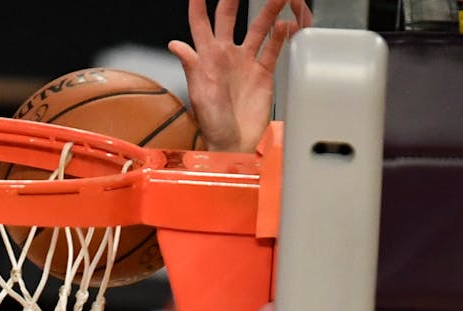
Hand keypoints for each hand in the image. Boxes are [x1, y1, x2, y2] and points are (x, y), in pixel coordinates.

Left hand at [168, 0, 312, 152]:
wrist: (234, 144)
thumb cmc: (212, 124)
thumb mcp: (199, 94)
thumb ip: (191, 66)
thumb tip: (175, 44)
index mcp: (206, 58)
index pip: (200, 24)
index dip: (199, 5)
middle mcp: (225, 56)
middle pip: (229, 17)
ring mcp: (245, 63)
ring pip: (258, 28)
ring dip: (269, 11)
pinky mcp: (263, 73)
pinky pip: (273, 48)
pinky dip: (281, 35)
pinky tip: (288, 23)